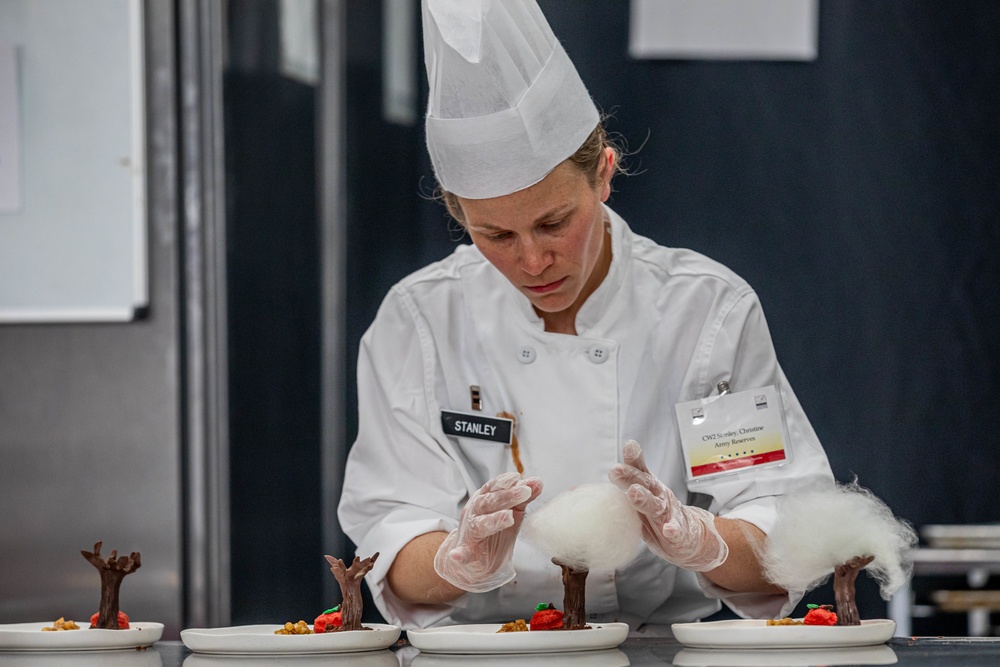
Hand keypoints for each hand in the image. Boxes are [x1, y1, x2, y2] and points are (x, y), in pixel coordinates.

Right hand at [434, 472, 542, 591]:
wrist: (471, 559)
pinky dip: (458, 554)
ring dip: (493, 520)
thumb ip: (523, 499)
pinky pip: (461, 554)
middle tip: (525, 492)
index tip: (519, 478)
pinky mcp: (466, 554)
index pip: (493, 487)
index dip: (505, 482)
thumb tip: (538, 482)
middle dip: (506, 496)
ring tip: (508, 517)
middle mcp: (474, 513)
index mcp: (483, 500)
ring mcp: (470, 533)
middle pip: (488, 502)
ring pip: (479, 525)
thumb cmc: (492, 532)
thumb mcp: (510, 512)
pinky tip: (456, 555)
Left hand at [608, 440, 727, 570]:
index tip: (628, 445)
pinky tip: (669, 530)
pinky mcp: (679, 533)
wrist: (692, 536)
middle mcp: (659, 496)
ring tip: (633, 493)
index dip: (633, 458)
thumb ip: (629, 483)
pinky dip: (672, 530)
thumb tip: (606, 475)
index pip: (640, 470)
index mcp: (650, 487)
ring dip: (644, 499)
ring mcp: (669, 514)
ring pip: (656, 505)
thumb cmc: (661, 513)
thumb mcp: (645, 495)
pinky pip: (676, 531)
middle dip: (630, 476)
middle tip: (616, 470)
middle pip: (645, 483)